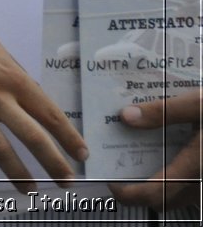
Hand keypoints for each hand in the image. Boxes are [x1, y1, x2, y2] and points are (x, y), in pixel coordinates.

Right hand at [0, 0, 85, 200]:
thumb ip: (12, 76)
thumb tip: (29, 99)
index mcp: (12, 77)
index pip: (50, 113)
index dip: (69, 137)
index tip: (82, 154)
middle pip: (32, 136)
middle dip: (54, 163)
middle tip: (67, 182)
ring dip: (18, 174)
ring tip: (30, 191)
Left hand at [107, 91, 202, 210]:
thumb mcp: (201, 104)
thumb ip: (164, 112)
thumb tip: (125, 117)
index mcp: (198, 165)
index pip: (155, 193)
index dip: (128, 194)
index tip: (110, 182)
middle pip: (165, 201)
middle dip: (139, 191)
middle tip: (120, 172)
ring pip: (181, 198)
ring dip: (159, 188)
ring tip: (140, 164)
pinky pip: (194, 190)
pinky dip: (178, 182)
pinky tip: (169, 160)